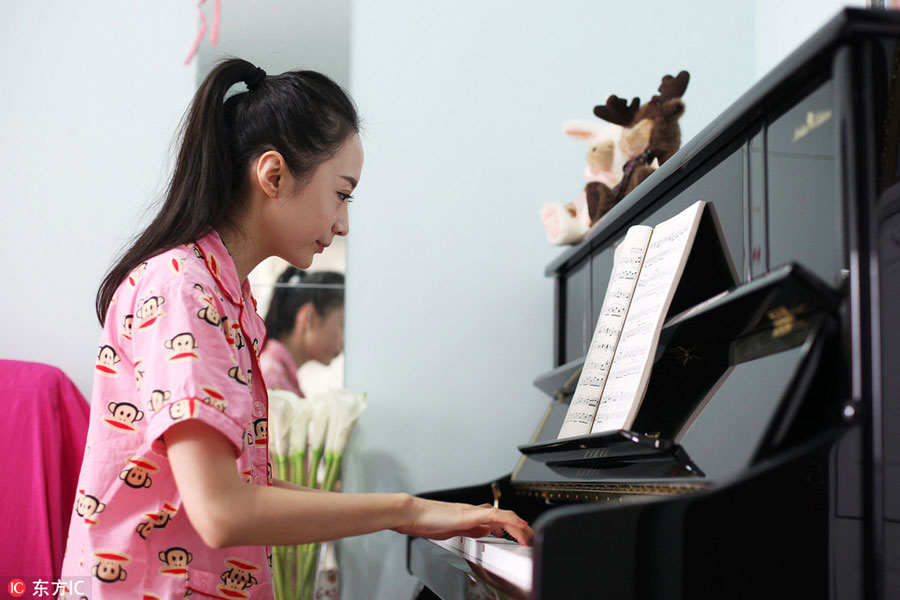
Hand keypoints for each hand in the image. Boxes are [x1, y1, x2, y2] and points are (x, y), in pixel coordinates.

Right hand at [393, 497, 532, 545]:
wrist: (412, 513)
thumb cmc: (425, 521)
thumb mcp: (452, 529)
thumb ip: (469, 529)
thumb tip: (484, 531)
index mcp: (469, 514)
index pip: (496, 517)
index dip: (511, 525)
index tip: (521, 535)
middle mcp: (473, 510)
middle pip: (503, 515)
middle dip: (519, 526)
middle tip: (530, 536)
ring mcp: (472, 511)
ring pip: (503, 514)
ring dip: (519, 525)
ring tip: (529, 535)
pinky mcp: (469, 515)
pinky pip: (495, 516)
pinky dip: (510, 521)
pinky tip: (519, 527)